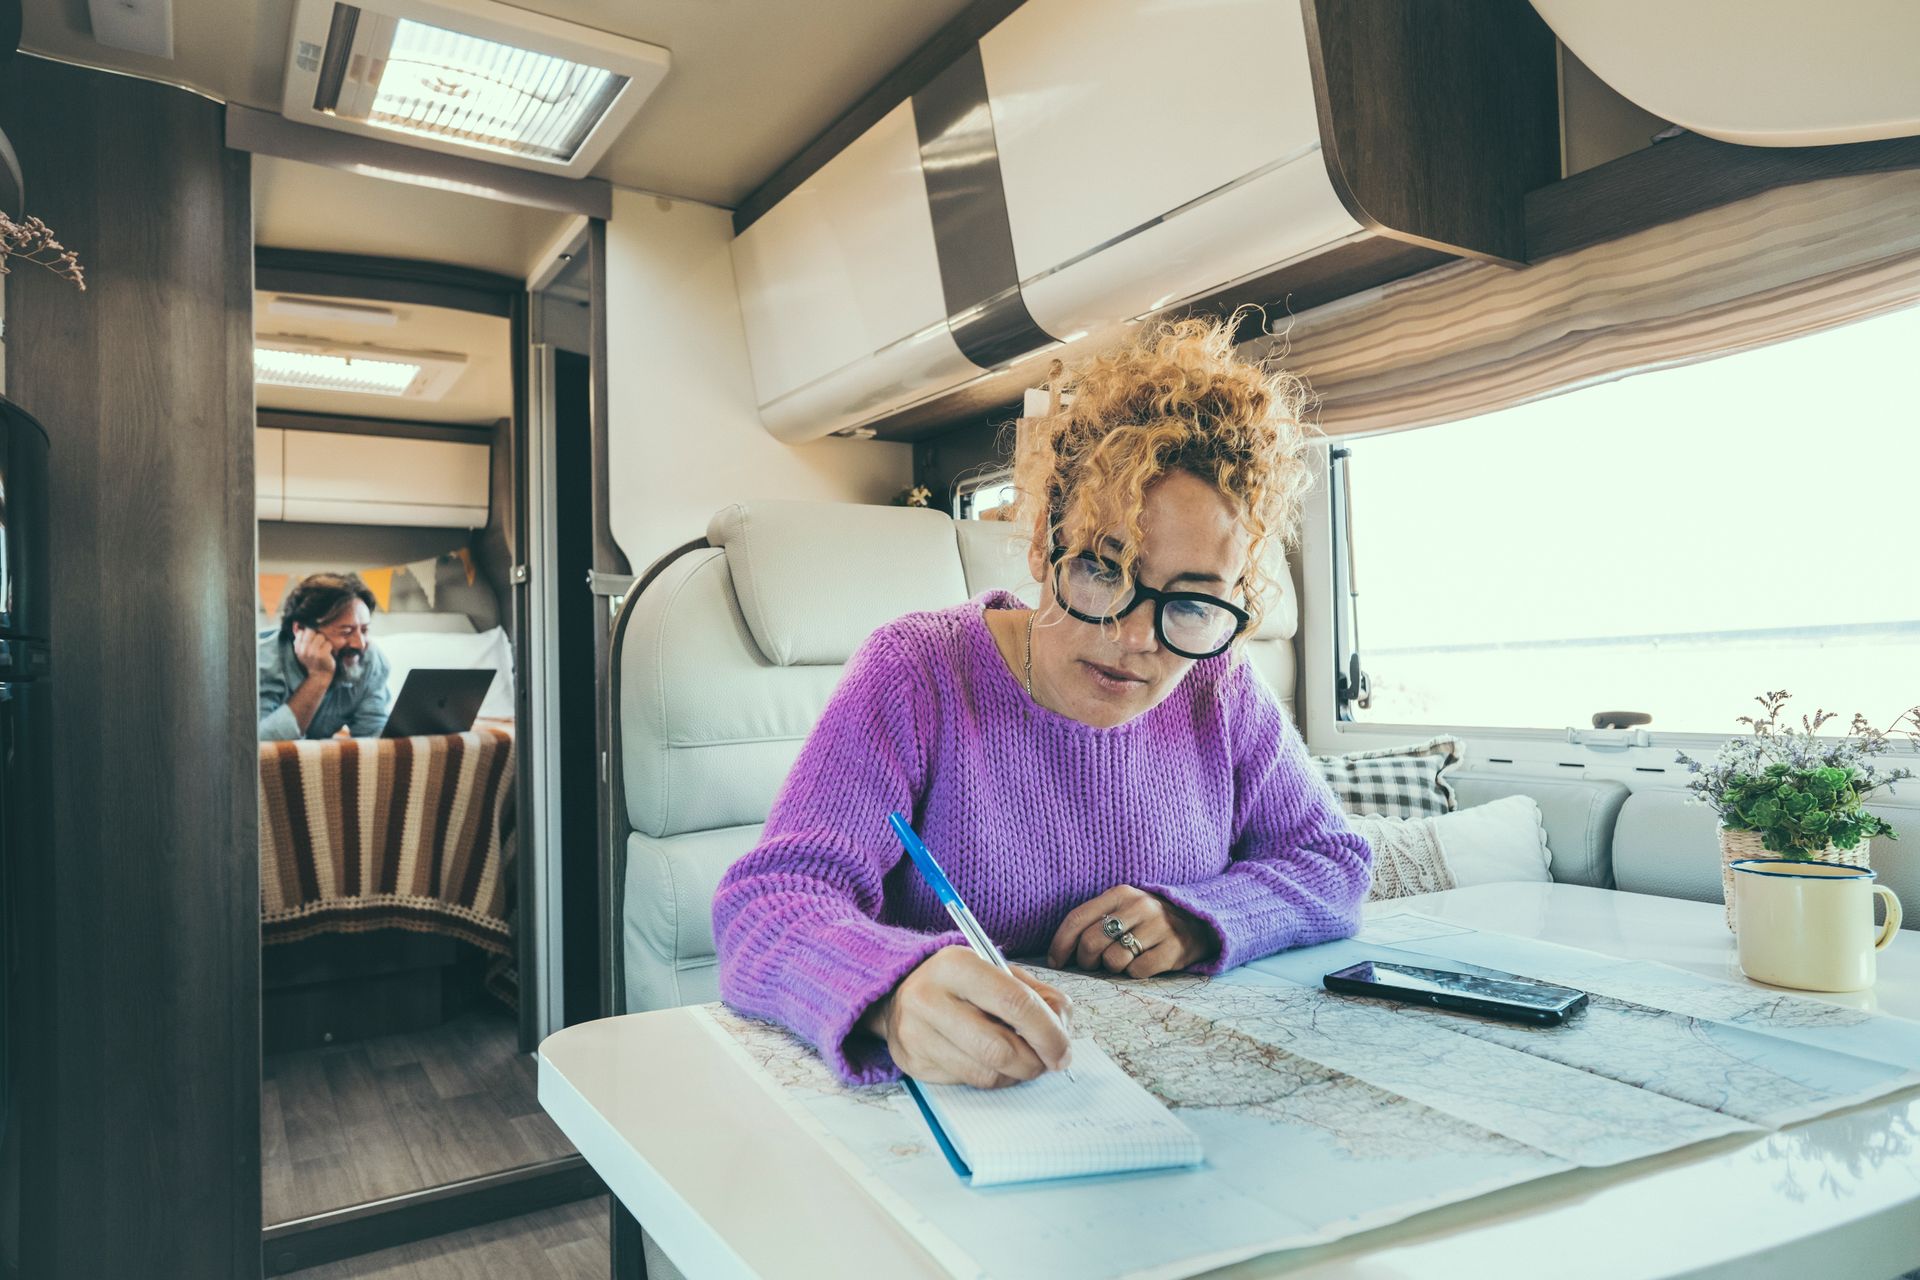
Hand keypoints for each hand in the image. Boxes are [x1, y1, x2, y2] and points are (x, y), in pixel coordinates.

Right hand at [293, 625, 335, 678]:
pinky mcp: (321, 655)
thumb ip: (300, 638)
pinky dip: (330, 647)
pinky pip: (328, 643)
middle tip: (320, 642)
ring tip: (324, 648)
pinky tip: (328, 652)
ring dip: (324, 641)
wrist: (319, 675)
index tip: (313, 637)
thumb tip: (297, 623)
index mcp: (297, 647)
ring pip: (320, 636)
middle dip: (317, 634)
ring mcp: (311, 652)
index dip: (309, 632)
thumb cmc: (313, 660)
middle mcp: (303, 649)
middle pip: (311, 631)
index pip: (302, 631)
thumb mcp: (302, 650)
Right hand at [863, 946, 1073, 1088]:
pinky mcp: (913, 1061)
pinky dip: (993, 1079)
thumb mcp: (999, 973)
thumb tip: (1061, 1032)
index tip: (1062, 1050)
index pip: (1014, 1002)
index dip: (1047, 1032)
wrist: (899, 993)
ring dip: (1016, 1074)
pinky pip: (968, 1082)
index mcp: (957, 964)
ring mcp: (917, 1032)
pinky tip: (994, 1064)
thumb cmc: (961, 984)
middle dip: (1034, 1062)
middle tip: (1046, 1062)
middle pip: (999, 1047)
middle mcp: (930, 997)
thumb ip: (1039, 996)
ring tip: (1021, 1061)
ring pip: (985, 1073)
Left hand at [1046, 885, 1217, 978]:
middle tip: (1093, 964)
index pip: (1077, 918)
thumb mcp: (1122, 908)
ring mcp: (1158, 926)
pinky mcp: (1173, 949)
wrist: (1198, 921)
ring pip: (1113, 960)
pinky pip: (1137, 972)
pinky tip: (1142, 963)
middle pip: (1091, 942)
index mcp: (1119, 893)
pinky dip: (1134, 973)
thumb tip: (1057, 953)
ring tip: (1123, 960)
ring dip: (1112, 968)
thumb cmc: (1147, 919)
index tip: (1055, 962)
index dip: (1060, 944)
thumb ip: (1094, 921)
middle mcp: (1138, 906)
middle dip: (1085, 960)